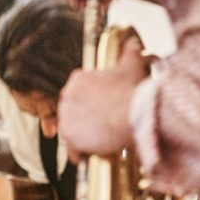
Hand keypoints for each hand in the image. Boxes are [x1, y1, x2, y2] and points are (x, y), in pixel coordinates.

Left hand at [58, 34, 146, 158]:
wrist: (133, 112)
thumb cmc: (132, 90)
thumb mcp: (131, 67)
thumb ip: (129, 53)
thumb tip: (133, 43)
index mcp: (78, 79)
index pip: (77, 96)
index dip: (89, 107)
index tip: (100, 112)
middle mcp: (67, 95)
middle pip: (72, 114)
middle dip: (85, 122)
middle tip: (101, 129)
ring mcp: (66, 115)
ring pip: (72, 131)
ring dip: (83, 139)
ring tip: (98, 143)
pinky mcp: (68, 134)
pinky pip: (71, 148)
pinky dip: (79, 154)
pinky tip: (90, 156)